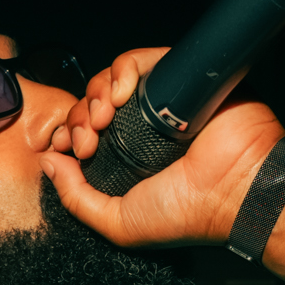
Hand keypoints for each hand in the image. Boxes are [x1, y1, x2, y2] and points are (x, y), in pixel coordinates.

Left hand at [41, 46, 284, 252]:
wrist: (235, 187)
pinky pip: (139, 61)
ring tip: (104, 117)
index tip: (70, 149)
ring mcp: (160, 102)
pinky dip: (121, 70)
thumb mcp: (119, 223)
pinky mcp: (178, 78)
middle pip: (92, 105)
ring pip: (111, 81)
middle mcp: (142, 130)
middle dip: (80, 118)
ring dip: (96, 94)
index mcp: (128, 160)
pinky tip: (121, 93)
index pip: (85, 134)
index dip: (69, 135)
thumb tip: (48, 164)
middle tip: (89, 140)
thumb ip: (77, 199)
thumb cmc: (187, 213)